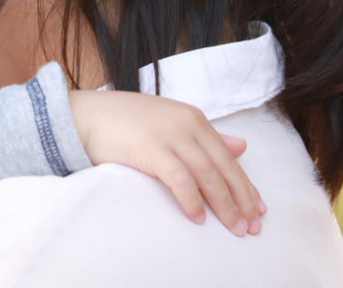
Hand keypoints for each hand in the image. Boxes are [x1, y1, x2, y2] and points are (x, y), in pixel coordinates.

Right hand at [67, 89, 264, 235]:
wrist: (84, 115)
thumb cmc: (123, 122)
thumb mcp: (170, 123)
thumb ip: (205, 136)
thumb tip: (242, 147)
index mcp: (193, 118)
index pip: (228, 156)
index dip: (245, 184)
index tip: (258, 208)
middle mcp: (187, 124)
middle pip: (224, 167)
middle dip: (241, 199)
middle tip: (252, 226)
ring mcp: (170, 135)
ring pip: (208, 175)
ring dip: (223, 204)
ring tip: (233, 228)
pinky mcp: (152, 148)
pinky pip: (180, 179)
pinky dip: (192, 200)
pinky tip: (197, 219)